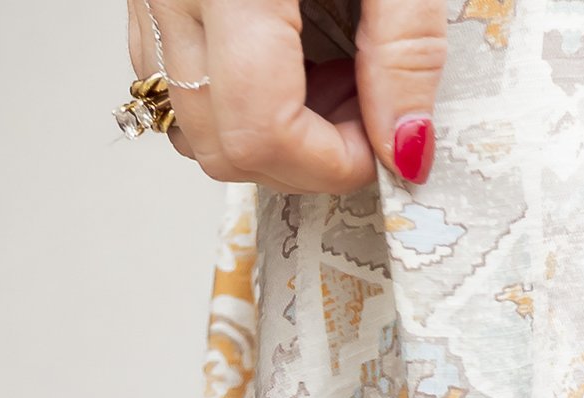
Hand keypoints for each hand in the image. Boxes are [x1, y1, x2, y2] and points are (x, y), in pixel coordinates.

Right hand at [124, 0, 446, 195]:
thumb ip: (404, 48)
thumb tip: (407, 151)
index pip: (260, 130)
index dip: (333, 163)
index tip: (385, 143)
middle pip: (219, 146)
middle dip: (305, 159)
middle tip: (365, 112)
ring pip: (191, 124)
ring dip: (269, 136)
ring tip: (331, 80)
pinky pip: (176, 81)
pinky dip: (237, 98)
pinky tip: (290, 58)